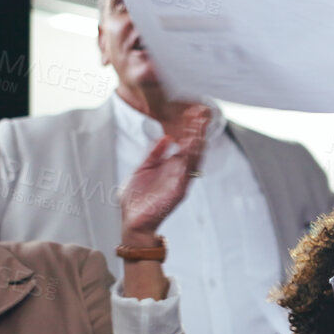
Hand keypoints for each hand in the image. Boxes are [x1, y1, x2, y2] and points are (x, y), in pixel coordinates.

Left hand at [118, 104, 208, 242]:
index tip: (192, 112)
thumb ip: (154, 153)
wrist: (132, 221)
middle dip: (197, 130)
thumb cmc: (136, 199)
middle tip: (201, 113)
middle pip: (193, 148)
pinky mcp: (178, 191)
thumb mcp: (142, 168)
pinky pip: (187, 172)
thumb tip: (165, 137)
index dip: (188, 128)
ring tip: (200, 125)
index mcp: (170, 166)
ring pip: (194, 158)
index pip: (184, 143)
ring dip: (197, 141)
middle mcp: (178, 173)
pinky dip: (191, 158)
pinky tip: (192, 145)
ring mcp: (180, 181)